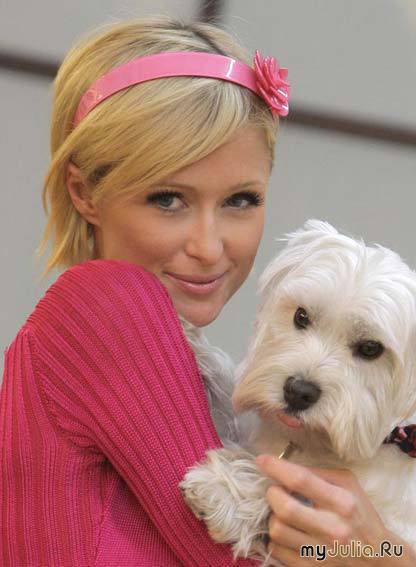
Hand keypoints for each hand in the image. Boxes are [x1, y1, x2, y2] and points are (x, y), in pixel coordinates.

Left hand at [255, 454, 414, 565]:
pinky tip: (286, 530)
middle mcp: (332, 529)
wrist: (377, 558)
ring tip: (281, 512)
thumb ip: (319, 473)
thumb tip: (285, 466)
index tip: (262, 460)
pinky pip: (277, 551)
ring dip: (272, 516)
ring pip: (277, 530)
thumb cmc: (360, 514)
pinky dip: (275, 537)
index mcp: (342, 503)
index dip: (276, 468)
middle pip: (285, 508)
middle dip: (272, 494)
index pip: (301, 481)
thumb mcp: (348, 485)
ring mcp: (321, 553)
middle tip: (275, 490)